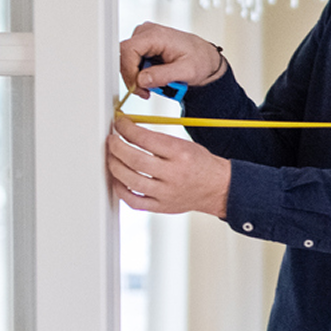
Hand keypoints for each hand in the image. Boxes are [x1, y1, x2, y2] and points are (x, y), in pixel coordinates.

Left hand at [106, 116, 232, 217]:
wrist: (218, 188)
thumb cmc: (201, 165)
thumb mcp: (185, 145)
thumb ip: (158, 139)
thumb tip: (130, 132)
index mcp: (181, 154)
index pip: (145, 139)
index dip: (126, 129)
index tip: (120, 124)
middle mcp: (173, 174)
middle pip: (135, 159)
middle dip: (117, 147)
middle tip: (112, 140)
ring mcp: (166, 193)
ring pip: (130, 180)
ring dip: (115, 166)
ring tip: (112, 157)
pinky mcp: (161, 206)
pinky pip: (133, 201)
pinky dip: (120, 189)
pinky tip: (118, 179)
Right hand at [118, 22, 226, 96]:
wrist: (206, 57)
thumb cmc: (200, 60)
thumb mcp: (186, 71)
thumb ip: (163, 75)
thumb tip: (141, 80)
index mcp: (156, 35)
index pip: (127, 50)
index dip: (128, 72)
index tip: (137, 88)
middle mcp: (146, 33)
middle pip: (125, 57)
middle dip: (134, 78)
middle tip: (147, 92)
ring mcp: (144, 38)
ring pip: (128, 62)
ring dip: (139, 77)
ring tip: (158, 84)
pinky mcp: (144, 46)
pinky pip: (133, 62)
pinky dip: (142, 74)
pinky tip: (155, 78)